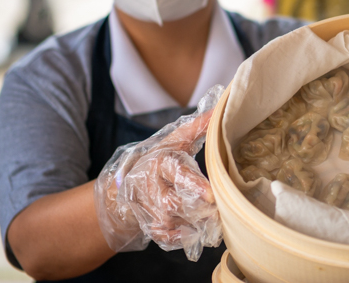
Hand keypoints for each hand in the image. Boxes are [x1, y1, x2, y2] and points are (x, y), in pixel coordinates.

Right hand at [95, 107, 222, 258]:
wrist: (129, 183)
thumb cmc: (161, 157)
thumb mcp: (176, 140)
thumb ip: (198, 127)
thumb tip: (219, 110)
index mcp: (160, 162)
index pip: (177, 174)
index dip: (194, 185)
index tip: (211, 194)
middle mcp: (151, 187)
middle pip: (174, 203)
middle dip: (198, 208)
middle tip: (219, 209)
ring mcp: (149, 210)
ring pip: (172, 222)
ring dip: (196, 224)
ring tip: (215, 221)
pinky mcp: (151, 227)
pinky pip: (167, 239)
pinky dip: (183, 238)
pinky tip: (198, 231)